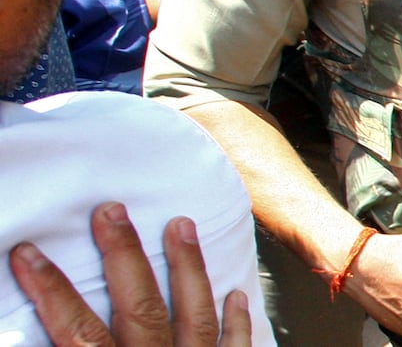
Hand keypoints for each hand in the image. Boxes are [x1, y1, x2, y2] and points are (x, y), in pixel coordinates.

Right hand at [8, 202, 251, 344]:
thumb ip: (69, 346)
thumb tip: (22, 335)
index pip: (76, 329)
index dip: (52, 290)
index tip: (29, 253)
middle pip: (140, 307)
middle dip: (125, 256)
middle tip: (112, 211)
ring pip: (195, 315)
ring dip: (187, 268)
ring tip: (181, 224)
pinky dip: (236, 321)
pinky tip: (236, 294)